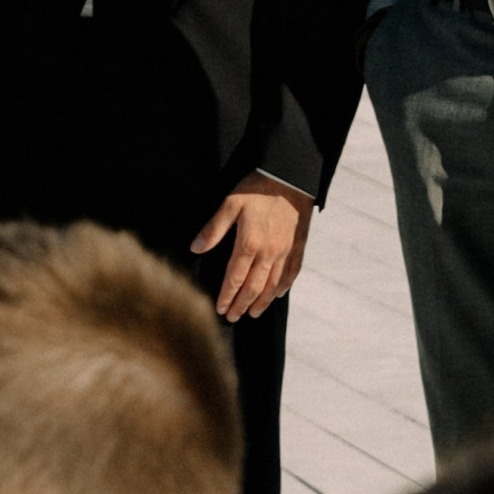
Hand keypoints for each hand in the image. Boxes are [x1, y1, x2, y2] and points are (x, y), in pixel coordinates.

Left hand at [192, 175, 312, 322]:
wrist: (290, 176)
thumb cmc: (257, 188)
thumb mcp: (230, 203)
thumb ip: (213, 229)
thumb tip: (195, 248)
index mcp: (249, 244)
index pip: (235, 278)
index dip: (227, 296)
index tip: (220, 309)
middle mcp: (268, 252)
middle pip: (254, 287)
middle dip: (242, 304)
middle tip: (233, 317)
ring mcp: (285, 251)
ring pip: (273, 284)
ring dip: (262, 301)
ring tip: (253, 313)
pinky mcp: (298, 245)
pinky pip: (292, 272)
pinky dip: (284, 286)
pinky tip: (278, 294)